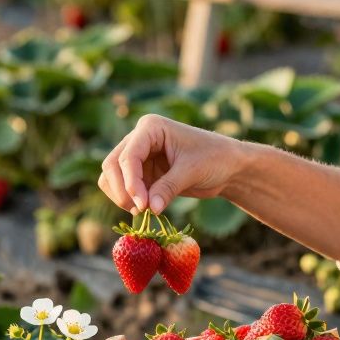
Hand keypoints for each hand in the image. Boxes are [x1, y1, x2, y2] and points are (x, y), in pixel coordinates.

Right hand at [99, 114, 242, 214]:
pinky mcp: (142, 174)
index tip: (142, 205)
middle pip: (112, 165)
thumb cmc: (215, 158)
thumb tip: (150, 209)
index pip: (128, 155)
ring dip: (122, 196)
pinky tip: (146, 210)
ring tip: (144, 211)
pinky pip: (123, 189)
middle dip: (123, 190)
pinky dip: (128, 201)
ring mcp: (138, 157)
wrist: (228, 166)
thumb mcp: (192, 171)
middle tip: (140, 211)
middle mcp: (139, 139)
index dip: (131, 181)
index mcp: (150, 128)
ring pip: (112, 177)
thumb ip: (168, 188)